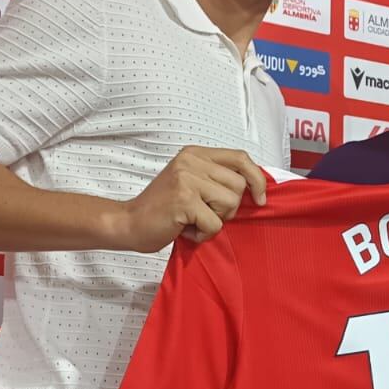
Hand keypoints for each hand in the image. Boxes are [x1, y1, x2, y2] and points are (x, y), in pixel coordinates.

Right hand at [116, 146, 268, 251]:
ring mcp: (187, 179)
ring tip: (193, 220)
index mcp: (194, 154)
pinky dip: (203, 235)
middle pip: (239, 185)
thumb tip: (255, 187)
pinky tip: (184, 230)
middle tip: (204, 214)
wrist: (128, 223)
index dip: (256, 178)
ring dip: (216, 221)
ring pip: (231, 204)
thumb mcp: (190, 183)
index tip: (260, 198)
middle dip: (229, 208)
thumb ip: (216, 179)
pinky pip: (215, 224)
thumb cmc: (162, 209)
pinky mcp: (184, 200)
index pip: (240, 158)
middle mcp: (190, 161)